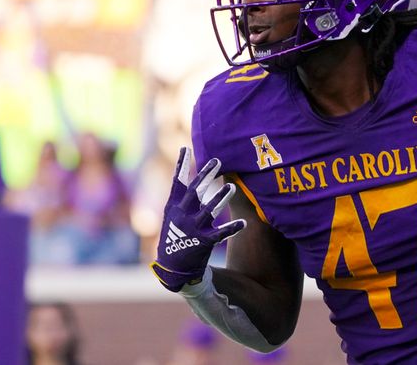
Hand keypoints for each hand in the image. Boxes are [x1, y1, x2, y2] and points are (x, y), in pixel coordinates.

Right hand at [151, 147, 245, 291]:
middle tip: (217, 160)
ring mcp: (192, 229)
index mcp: (173, 207)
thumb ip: (183, 197)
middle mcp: (181, 215)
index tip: (185, 148)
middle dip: (205, 176)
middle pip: (195, 191)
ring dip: (220, 198)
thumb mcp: (172, 215)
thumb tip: (196, 175)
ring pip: (209, 210)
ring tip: (231, 186)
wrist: (173, 268)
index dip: (181, 165)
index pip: (177, 182)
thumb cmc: (175, 236)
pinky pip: (221, 233)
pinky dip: (232, 227)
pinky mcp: (203, 242)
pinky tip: (244, 222)